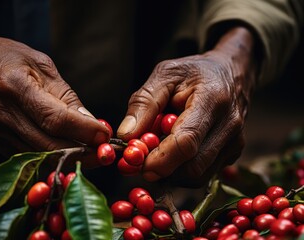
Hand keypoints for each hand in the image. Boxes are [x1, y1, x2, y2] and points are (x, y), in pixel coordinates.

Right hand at [0, 28, 109, 163]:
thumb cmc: (13, 59)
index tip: (105, 135)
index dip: (83, 130)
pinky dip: (54, 157)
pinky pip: (31, 156)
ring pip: (41, 155)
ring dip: (70, 158)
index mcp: (14, 86)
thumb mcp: (44, 66)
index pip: (54, 118)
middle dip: (81, 152)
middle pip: (48, 144)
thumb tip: (92, 123)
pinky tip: (71, 151)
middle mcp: (1, 113)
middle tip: (104, 152)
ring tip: (93, 153)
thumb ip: (67, 97)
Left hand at [117, 27, 257, 186]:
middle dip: (162, 169)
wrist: (231, 72)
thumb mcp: (164, 75)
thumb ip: (143, 104)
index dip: (159, 159)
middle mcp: (229, 125)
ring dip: (171, 171)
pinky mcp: (234, 153)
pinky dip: (183, 169)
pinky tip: (176, 151)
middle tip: (141, 159)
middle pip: (193, 166)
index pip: (186, 142)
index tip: (136, 163)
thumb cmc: (195, 72)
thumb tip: (125, 136)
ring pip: (198, 175)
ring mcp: (235, 142)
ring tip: (159, 149)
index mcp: (212, 100)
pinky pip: (204, 173)